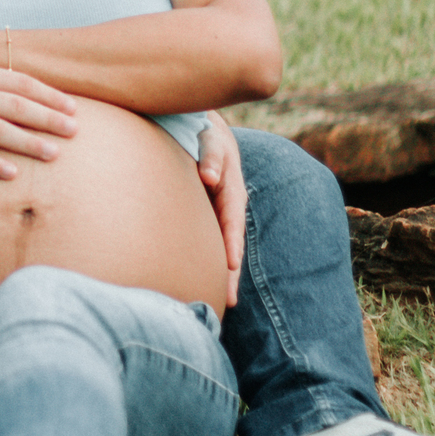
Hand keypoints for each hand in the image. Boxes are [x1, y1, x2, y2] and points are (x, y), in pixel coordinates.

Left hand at [197, 111, 246, 308]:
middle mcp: (228, 208)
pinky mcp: (206, 219)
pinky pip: (209, 244)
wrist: (201, 133)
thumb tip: (208, 177)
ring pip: (220, 248)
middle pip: (230, 243)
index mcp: (232, 191)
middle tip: (228, 301)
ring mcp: (218, 216)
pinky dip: (208, 263)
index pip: (233, 222)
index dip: (232, 244)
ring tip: (221, 302)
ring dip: (222, 274)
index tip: (231, 267)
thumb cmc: (204, 135)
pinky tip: (202, 284)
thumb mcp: (210, 140)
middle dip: (230, 272)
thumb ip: (210, 156)